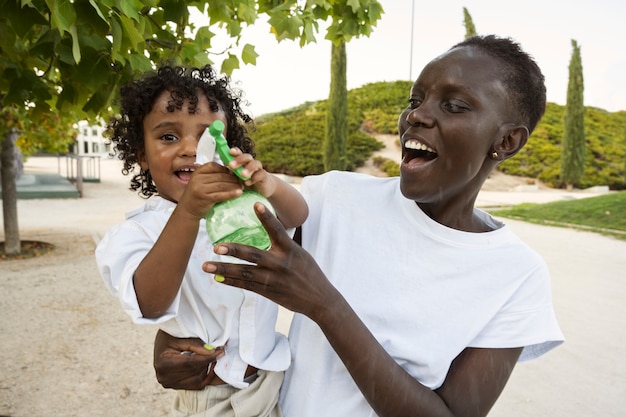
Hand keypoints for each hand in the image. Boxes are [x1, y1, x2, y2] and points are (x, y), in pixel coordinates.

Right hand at [153, 329, 224, 389]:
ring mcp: (169, 384)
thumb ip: (196, 345)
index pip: (191, 363)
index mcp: (163, 363)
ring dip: (208, 369)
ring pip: (198, 380)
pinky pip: (196, 385)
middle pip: (195, 372)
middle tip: (220, 351)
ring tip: (213, 357)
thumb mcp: (181, 336)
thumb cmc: (170, 335)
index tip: (221, 351)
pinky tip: (209, 365)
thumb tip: (213, 352)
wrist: (162, 342)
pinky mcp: (176, 386)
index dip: (208, 358)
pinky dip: (205, 376)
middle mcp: (164, 377)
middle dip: (209, 362)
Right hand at [178, 162, 242, 218]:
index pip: (215, 166)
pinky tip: (239, 193)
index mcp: (198, 172)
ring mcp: (200, 188)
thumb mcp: (201, 182)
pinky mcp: (205, 198)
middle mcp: (198, 178)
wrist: (187, 210)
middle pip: (220, 176)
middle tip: (242, 181)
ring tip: (242, 187)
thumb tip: (232, 171)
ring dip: (234, 186)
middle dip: (233, 178)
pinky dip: (231, 194)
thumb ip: (213, 176)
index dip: (226, 169)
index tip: (235, 173)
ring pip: (222, 185)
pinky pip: (221, 195)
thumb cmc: (197, 195)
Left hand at [202, 202, 335, 319]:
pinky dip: (231, 281)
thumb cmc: (309, 273)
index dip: (267, 217)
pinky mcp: (269, 292)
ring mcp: (273, 279)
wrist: (320, 299)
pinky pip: (246, 285)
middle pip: (253, 254)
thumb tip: (269, 228)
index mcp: (290, 249)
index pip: (277, 229)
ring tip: (206, 266)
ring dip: (223, 269)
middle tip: (216, 247)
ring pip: (244, 272)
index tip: (256, 204)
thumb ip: (283, 244)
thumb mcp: (300, 254)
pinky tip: (218, 278)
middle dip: (233, 250)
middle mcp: (281, 263)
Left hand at [226, 148, 276, 197]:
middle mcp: (250, 162)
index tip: (230, 152)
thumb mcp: (235, 176)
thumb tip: (216, 165)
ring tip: (242, 175)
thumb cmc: (246, 180)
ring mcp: (258, 168)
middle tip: (231, 165)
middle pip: (246, 156)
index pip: (238, 153)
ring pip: (255, 164)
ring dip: (248, 168)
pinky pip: (261, 174)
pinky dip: (254, 178)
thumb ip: (229, 170)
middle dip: (239, 160)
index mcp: (242, 161)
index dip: (235, 151)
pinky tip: (247, 183)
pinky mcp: (264, 176)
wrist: (261, 188)